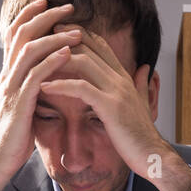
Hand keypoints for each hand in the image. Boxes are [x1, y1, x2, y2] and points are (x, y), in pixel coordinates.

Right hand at [0, 0, 80, 190]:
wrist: (1, 159)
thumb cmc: (17, 134)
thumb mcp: (24, 103)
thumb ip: (32, 85)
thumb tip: (47, 73)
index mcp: (9, 73)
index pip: (16, 33)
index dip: (31, 15)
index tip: (48, 2)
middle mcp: (7, 75)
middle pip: (22, 34)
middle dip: (45, 17)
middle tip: (67, 7)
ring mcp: (11, 88)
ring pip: (30, 51)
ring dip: (54, 37)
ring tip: (75, 31)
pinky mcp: (19, 103)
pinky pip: (36, 76)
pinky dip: (52, 62)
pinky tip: (67, 54)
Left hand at [39, 28, 190, 190]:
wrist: (153, 156)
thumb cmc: (143, 135)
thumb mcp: (142, 104)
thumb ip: (141, 84)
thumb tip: (145, 68)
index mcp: (125, 78)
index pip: (101, 46)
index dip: (81, 36)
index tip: (60, 33)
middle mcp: (121, 80)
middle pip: (90, 48)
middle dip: (65, 40)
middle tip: (43, 38)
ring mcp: (116, 92)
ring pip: (84, 62)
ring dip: (58, 60)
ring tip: (37, 60)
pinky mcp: (109, 107)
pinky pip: (81, 88)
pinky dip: (60, 85)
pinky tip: (44, 87)